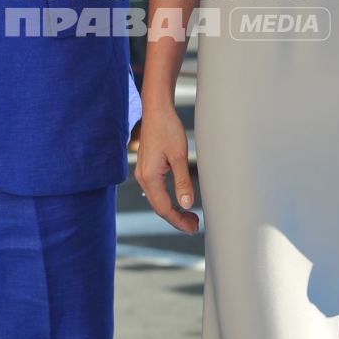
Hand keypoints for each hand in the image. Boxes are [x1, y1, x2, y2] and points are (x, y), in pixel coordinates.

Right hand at [133, 102, 199, 233]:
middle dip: (176, 218)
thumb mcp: (179, 157)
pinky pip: (157, 191)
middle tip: (195, 225)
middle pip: (159, 207)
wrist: (157, 110)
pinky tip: (180, 201)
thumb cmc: (167, 129)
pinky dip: (168, 199)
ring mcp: (144, 173)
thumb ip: (183, 182)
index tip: (193, 228)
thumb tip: (187, 204)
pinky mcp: (148, 168)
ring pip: (158, 200)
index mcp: (150, 177)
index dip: (178, 221)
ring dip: (173, 210)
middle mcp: (143, 177)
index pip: (164, 208)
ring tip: (190, 216)